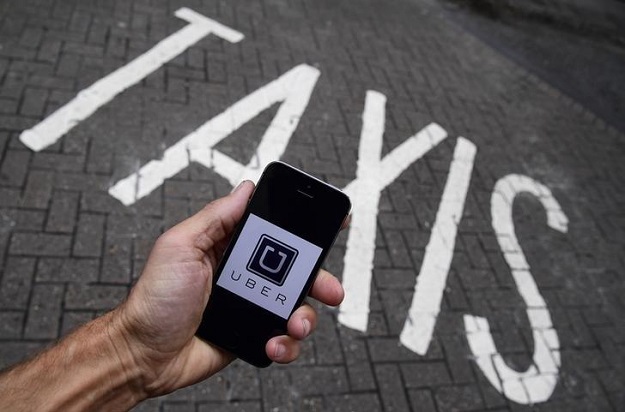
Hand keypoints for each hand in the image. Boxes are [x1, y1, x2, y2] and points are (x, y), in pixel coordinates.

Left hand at [113, 181, 344, 396]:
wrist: (144, 355)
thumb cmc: (154, 299)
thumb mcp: (179, 246)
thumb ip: (215, 218)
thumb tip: (246, 189)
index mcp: (229, 247)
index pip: (274, 231)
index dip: (304, 228)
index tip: (332, 225)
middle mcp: (246, 274)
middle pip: (297, 270)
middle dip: (319, 278)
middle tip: (329, 289)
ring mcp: (252, 305)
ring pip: (297, 305)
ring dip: (305, 316)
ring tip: (293, 324)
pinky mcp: (254, 333)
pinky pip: (285, 337)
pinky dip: (287, 344)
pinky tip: (272, 344)